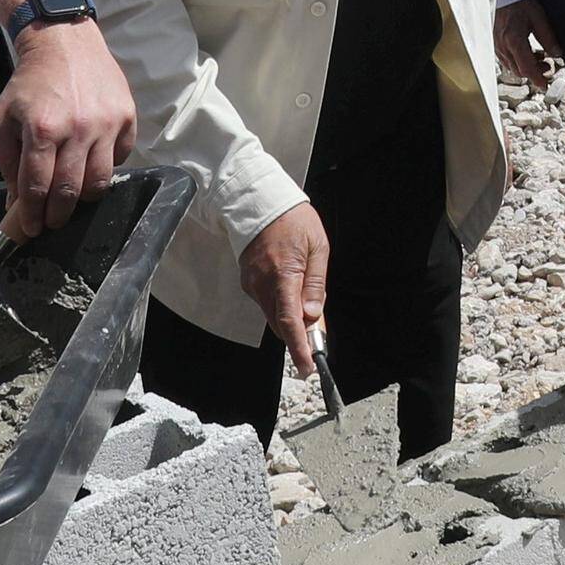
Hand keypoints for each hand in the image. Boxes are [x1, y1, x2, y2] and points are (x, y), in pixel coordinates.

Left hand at [0, 17, 139, 238]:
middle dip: (57, 215)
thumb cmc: (28, 85)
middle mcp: (78, 128)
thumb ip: (8, 163)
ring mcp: (107, 124)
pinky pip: (120, 158)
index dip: (33, 215)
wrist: (64, 43)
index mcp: (42, 129)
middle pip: (70, 191)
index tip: (31, 229)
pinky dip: (105, 167)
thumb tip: (17, 202)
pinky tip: (91, 162)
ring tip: (73, 198)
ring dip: (84, 198)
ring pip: (100, 182)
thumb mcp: (2, 121)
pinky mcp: (127, 117)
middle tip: (51, 222)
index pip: (38, 187)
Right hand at [239, 201, 330, 377]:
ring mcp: (252, 283)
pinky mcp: (247, 281)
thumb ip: (315, 284)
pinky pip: (265, 301)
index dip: (298, 347)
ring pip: (272, 314)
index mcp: (284, 274)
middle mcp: (263, 283)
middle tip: (317, 328)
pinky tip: (289, 285)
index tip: (307, 364)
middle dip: (298, 333)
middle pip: (280, 324)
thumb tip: (313, 315)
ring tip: (305, 295)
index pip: (289, 321)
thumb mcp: (317, 247)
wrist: (258, 200)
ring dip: (289, 317)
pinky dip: (279, 303)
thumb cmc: (292, 219)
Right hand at [493, 0, 561, 87]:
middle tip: (547, 66)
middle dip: (534, 72)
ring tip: (540, 57)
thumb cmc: (522, 2)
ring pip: (512, 67)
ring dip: (527, 66)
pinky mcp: (496, 43)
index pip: (526, 68)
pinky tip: (528, 52)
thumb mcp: (540, 18)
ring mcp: (497, 45)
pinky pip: (507, 60)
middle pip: (519, 71)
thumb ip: (549, 38)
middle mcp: (503, 46)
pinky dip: (519, 61)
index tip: (545, 85)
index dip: (537, 79)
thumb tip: (557, 54)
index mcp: (514, 40)